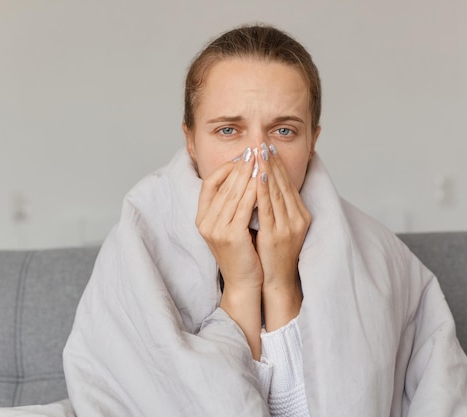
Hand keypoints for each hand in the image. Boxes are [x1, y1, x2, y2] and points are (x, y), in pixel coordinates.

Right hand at [196, 147, 261, 289]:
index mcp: (202, 218)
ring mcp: (216, 229)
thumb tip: (242, 175)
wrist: (244, 282)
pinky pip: (244, 207)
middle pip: (223, 185)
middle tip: (254, 149)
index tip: (242, 156)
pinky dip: (254, 190)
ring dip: (248, 173)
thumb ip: (231, 204)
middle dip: (240, 166)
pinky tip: (263, 179)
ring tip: (260, 158)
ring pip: (234, 193)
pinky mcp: (231, 236)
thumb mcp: (230, 225)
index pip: (210, 183)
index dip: (226, 167)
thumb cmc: (242, 252)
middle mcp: (205, 222)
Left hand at [255, 144, 310, 330]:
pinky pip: (268, 208)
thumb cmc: (275, 255)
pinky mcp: (277, 234)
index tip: (268, 147)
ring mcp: (289, 226)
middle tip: (263, 142)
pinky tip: (258, 176)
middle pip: (284, 183)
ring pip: (277, 192)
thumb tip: (267, 186)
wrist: (278, 281)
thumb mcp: (280, 227)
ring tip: (260, 152)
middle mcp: (297, 217)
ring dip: (268, 170)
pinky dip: (263, 190)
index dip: (278, 164)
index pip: (288, 183)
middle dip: (273, 161)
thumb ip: (277, 207)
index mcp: (300, 214)